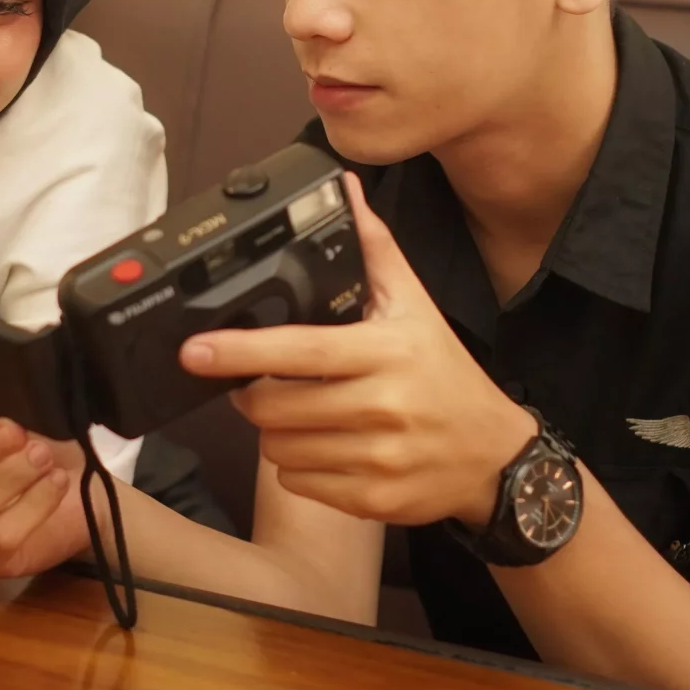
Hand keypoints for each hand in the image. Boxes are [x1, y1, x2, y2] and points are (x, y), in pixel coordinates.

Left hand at [177, 174, 535, 526]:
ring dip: (276, 434)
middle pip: (273, 409)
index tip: (196, 350)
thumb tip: (345, 190)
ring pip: (279, 450)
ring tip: (303, 416)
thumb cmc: (446, 377)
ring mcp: (377, 458)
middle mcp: (383, 406)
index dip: (240, 352)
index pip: (298, 351)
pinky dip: (298, 468)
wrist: (493, 454)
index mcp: (386, 352)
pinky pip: (299, 484)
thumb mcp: (415, 307)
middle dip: (254, 398)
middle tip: (264, 387)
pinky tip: (325, 448)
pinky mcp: (372, 499)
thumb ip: (374, 248)